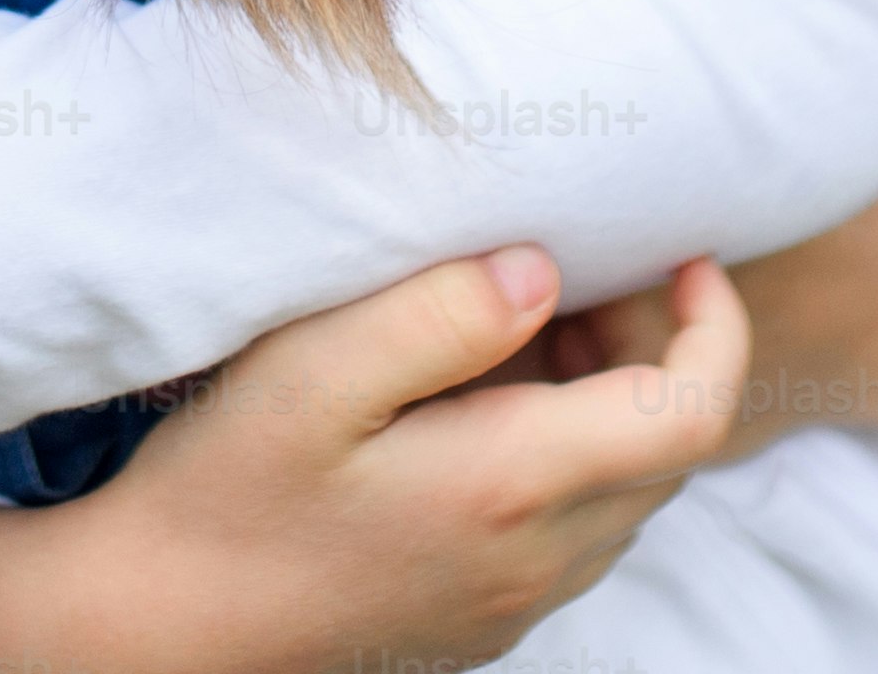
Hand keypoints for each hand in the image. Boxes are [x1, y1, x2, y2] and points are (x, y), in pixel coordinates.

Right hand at [0, 246, 745, 673]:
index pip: (689, 415)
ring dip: (614, 405)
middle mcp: (535, 561)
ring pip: (626, 496)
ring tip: (530, 328)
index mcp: (509, 488)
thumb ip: (437, 312)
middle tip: (584, 271)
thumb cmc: (226, 487)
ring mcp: (513, 602)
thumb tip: (543, 272)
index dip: (715, 327)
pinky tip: (485, 407)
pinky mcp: (484, 620)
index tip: (686, 254)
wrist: (162, 623)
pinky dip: (570, 458)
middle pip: (667, 452)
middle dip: (657, 349)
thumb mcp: (312, 373)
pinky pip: (575, 535)